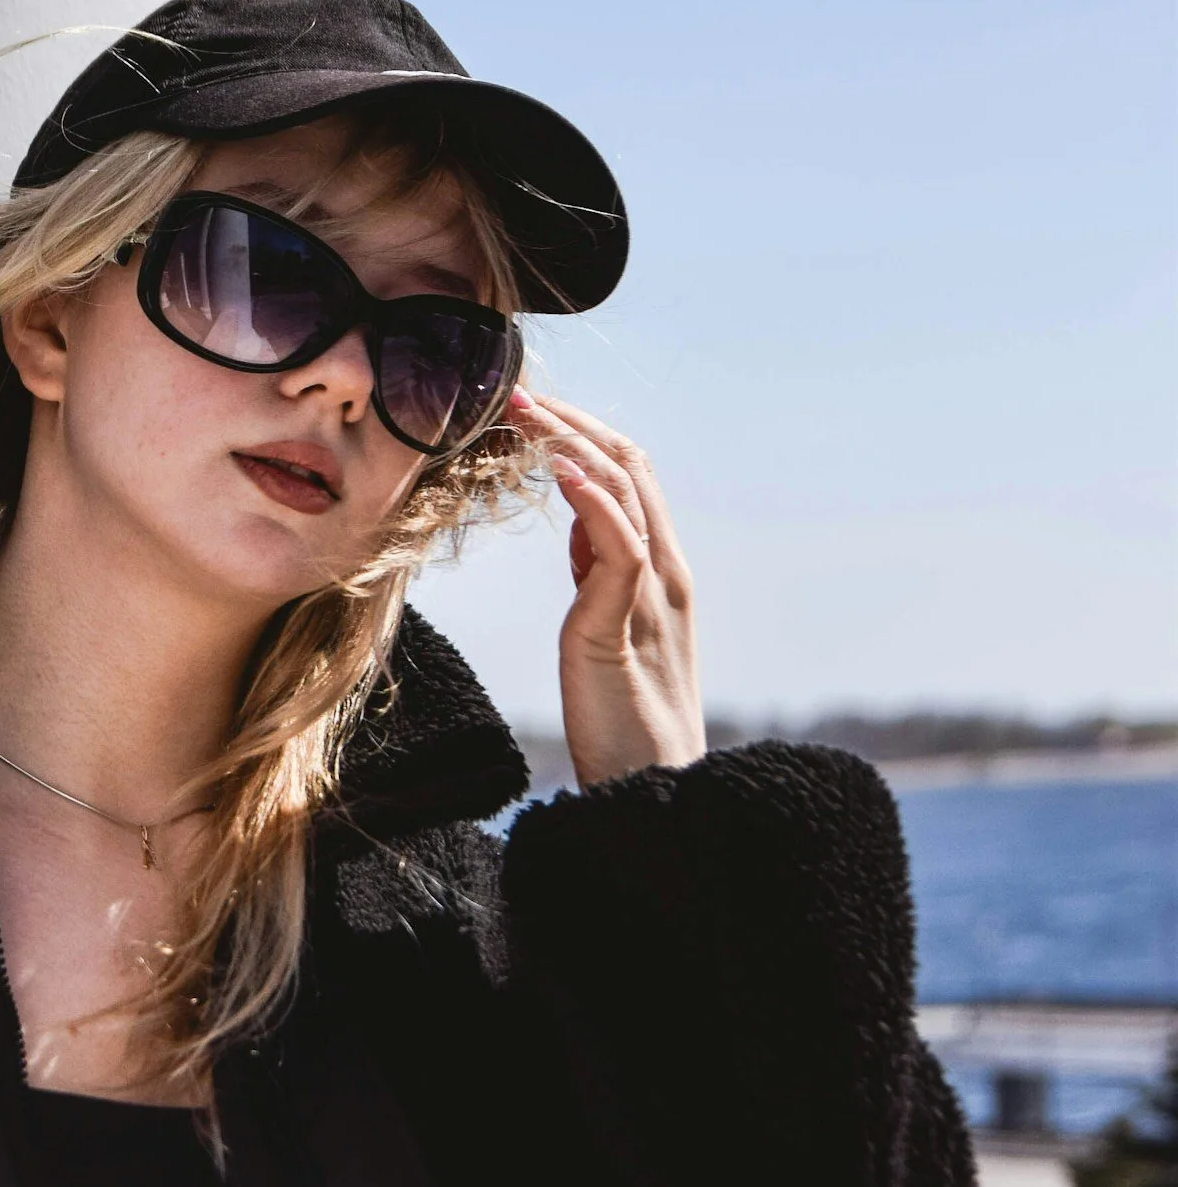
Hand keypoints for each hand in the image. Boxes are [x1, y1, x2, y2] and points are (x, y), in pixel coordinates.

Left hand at [508, 389, 706, 787]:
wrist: (652, 793)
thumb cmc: (625, 723)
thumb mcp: (607, 630)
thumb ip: (600, 575)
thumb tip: (581, 521)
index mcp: (661, 577)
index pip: (630, 480)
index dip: (585, 437)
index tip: (535, 412)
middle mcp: (666, 576)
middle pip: (631, 469)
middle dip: (575, 423)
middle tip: (519, 393)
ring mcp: (652, 599)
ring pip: (626, 492)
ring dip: (574, 441)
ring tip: (527, 411)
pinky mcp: (624, 628)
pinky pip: (622, 545)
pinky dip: (594, 498)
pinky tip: (559, 468)